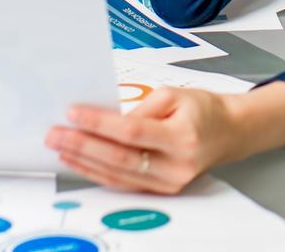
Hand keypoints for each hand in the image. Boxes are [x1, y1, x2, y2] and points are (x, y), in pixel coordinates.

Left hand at [46, 88, 245, 193]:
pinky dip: (98, 173)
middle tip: (55, 134)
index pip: (131, 131)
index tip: (73, 113)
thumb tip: (105, 121)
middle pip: (120, 158)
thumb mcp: (175, 95)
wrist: (229, 132)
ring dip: (84, 162)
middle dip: (82, 145)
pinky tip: (80, 162)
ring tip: (61, 147)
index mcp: (183, 137)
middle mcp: (177, 165)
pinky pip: (124, 183)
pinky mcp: (162, 190)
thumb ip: (141, 109)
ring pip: (118, 176)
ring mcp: (170, 182)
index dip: (99, 123)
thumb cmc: (203, 109)